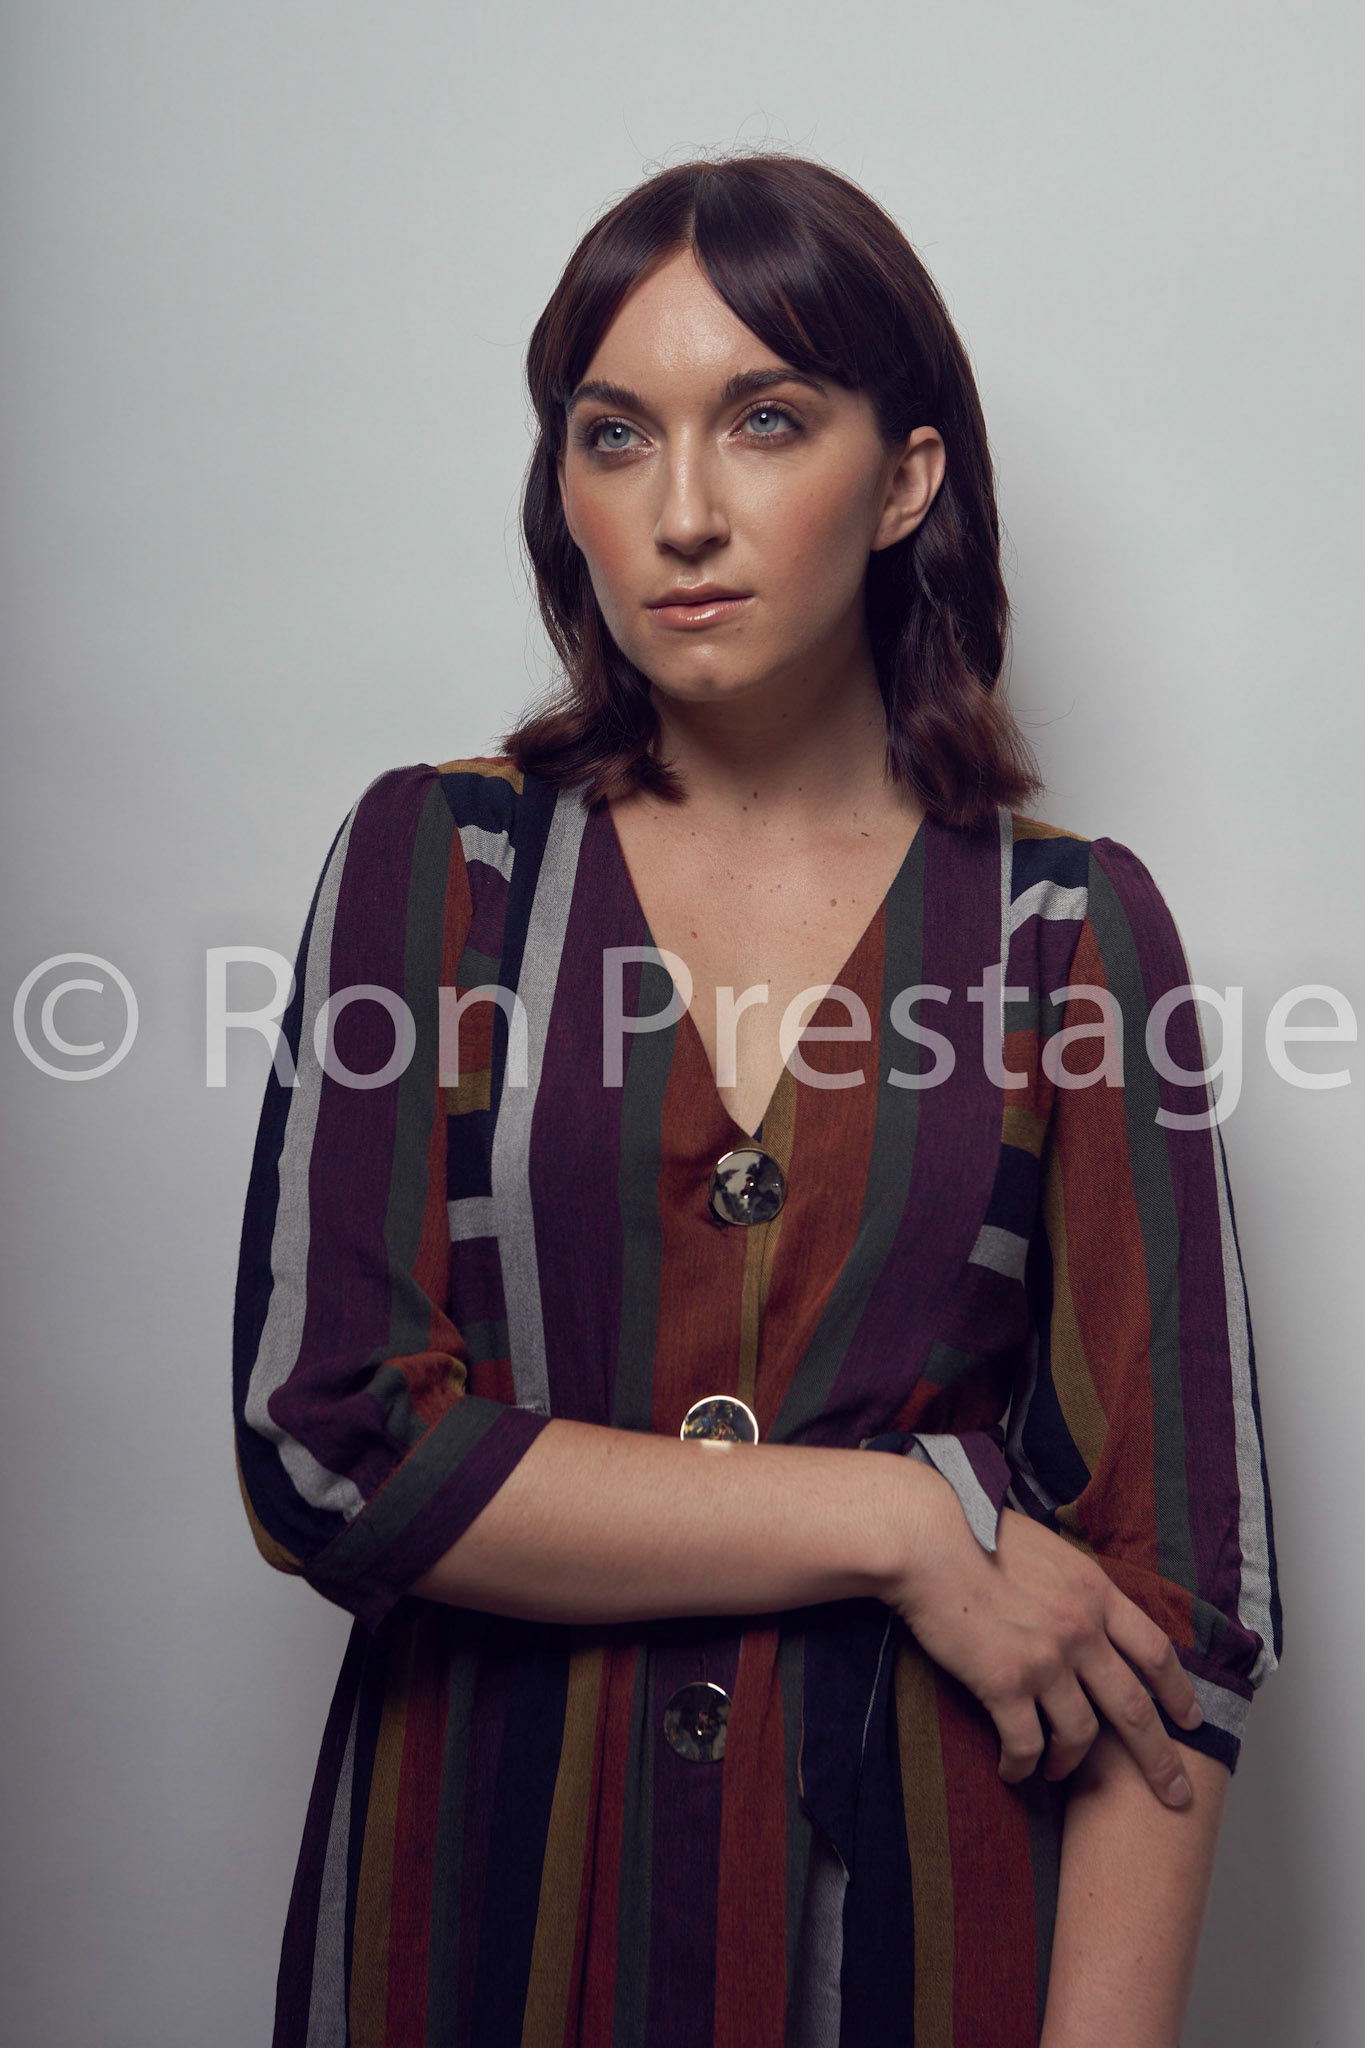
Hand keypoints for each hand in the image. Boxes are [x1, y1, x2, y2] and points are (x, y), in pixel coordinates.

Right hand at [884, 1471, 1201, 1807]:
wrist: (928, 1539)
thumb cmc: (974, 1531)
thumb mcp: (1046, 1549)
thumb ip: (1072, 1584)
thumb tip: (1080, 1606)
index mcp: (1095, 1592)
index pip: (1156, 1651)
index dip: (1179, 1692)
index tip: (1191, 1722)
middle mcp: (1081, 1630)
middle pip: (1135, 1708)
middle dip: (1159, 1758)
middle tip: (1174, 1793)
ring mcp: (1046, 1660)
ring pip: (1081, 1734)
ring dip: (1072, 1762)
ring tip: (1059, 1773)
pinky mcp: (1005, 1683)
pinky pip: (1026, 1744)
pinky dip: (1023, 1766)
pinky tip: (1013, 1772)